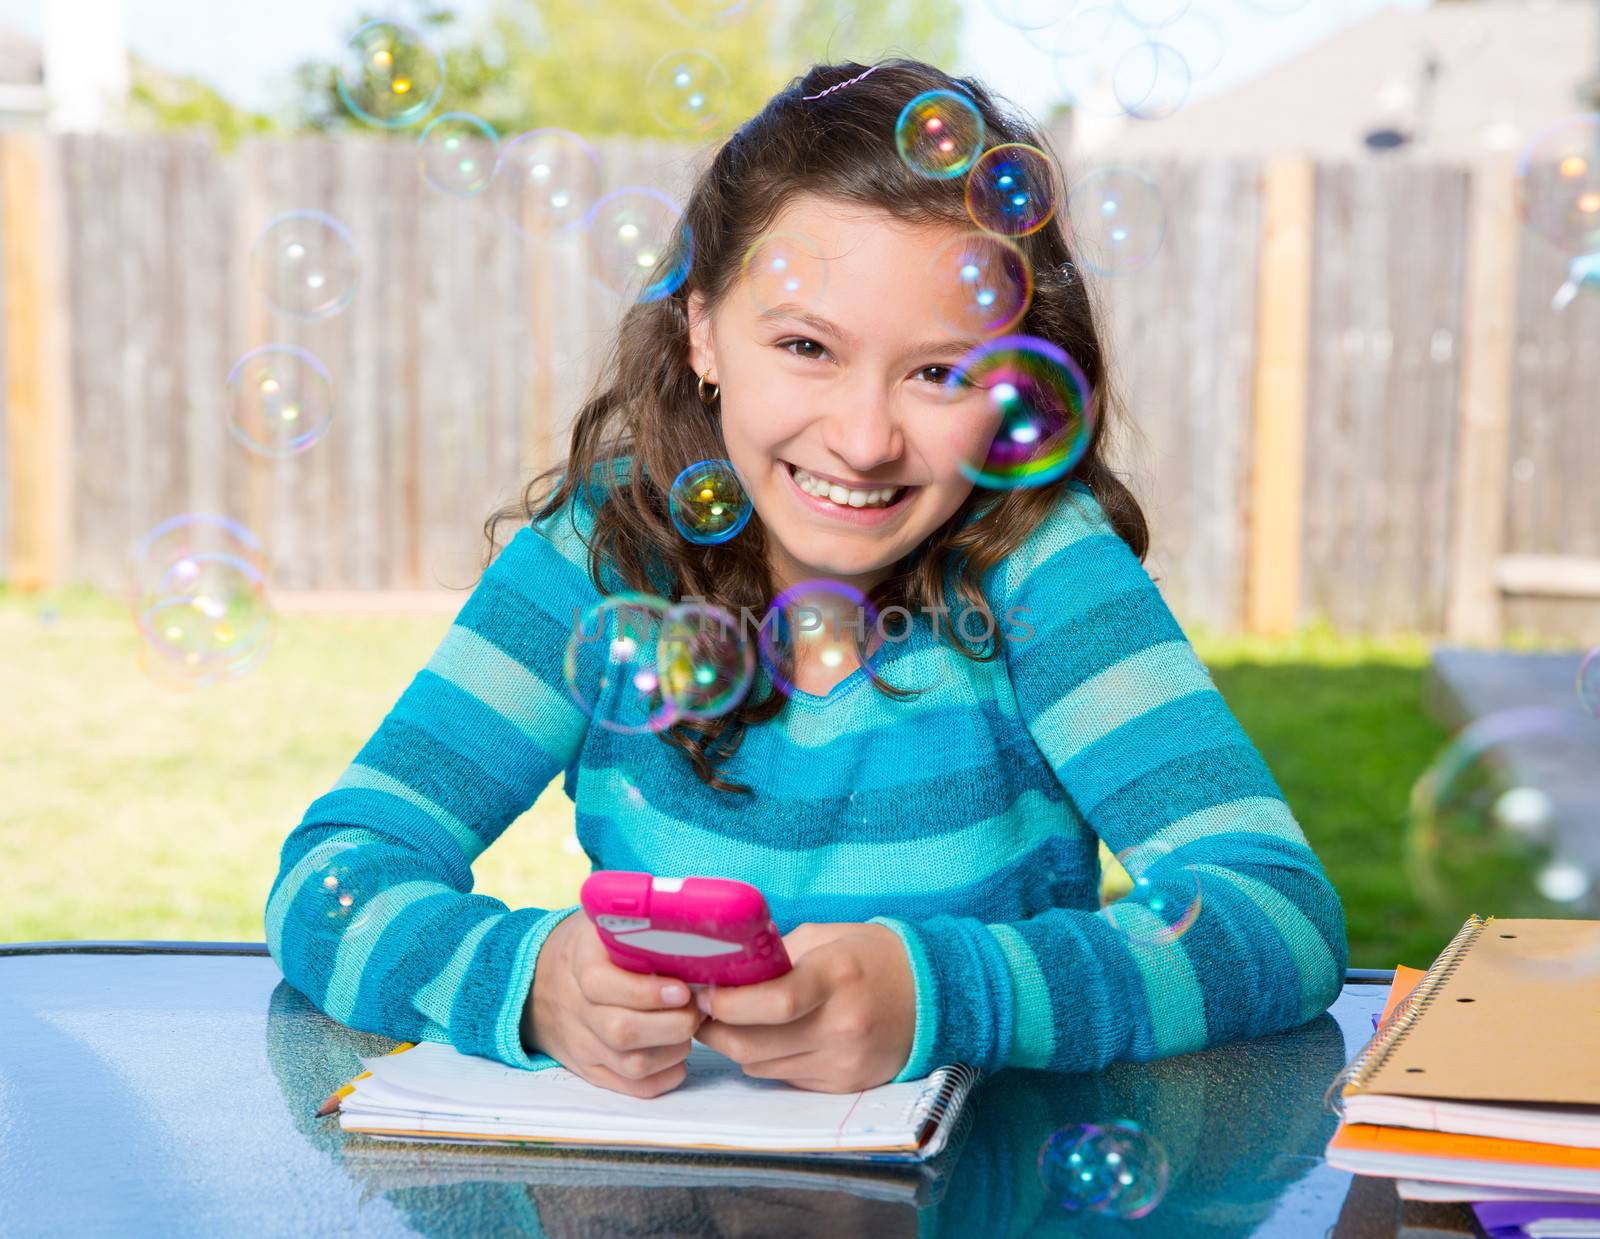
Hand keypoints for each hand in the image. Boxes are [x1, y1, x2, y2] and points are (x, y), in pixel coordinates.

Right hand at [522, 910, 706, 1098]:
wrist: (539, 982)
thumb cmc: (589, 948)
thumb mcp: (602, 925)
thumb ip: (637, 926)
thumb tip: (690, 922)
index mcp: (579, 963)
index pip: (604, 985)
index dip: (648, 992)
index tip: (682, 988)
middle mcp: (577, 1008)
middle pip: (622, 1031)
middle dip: (673, 1024)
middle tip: (697, 1009)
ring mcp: (582, 1043)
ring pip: (630, 1063)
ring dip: (673, 1050)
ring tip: (689, 1029)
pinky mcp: (592, 1068)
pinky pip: (630, 1087)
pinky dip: (663, 1078)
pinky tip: (679, 1057)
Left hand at [693, 922, 914, 1092]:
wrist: (932, 994)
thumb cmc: (872, 956)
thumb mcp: (826, 937)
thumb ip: (777, 954)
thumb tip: (726, 973)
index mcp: (837, 976)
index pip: (775, 1001)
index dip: (728, 1003)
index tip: (704, 995)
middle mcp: (842, 1024)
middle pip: (754, 1045)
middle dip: (715, 1031)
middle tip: (701, 1013)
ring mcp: (844, 1061)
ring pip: (761, 1067)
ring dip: (739, 1046)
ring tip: (738, 1021)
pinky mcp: (845, 1085)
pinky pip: (784, 1078)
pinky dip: (769, 1060)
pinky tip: (777, 1037)